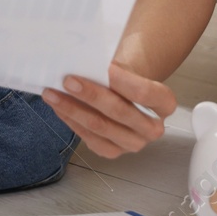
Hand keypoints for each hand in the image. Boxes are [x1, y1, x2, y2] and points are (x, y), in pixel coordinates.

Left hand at [41, 62, 175, 158]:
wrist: (125, 96)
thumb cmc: (125, 80)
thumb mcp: (127, 70)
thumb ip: (113, 70)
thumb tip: (83, 64)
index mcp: (164, 104)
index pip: (145, 93)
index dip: (124, 80)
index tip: (104, 67)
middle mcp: (152, 128)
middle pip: (119, 111)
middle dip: (91, 95)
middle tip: (67, 80)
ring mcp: (133, 143)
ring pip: (99, 126)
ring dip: (72, 108)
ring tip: (52, 93)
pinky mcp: (112, 151)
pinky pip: (88, 137)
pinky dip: (71, 120)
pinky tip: (58, 107)